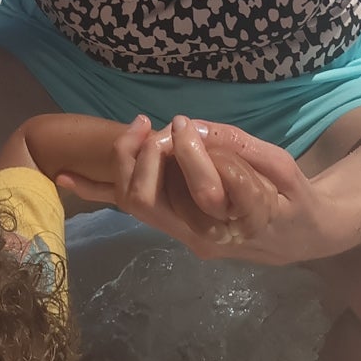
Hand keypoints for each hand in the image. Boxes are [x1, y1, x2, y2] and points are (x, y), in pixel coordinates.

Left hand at [60, 113, 333, 265]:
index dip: (193, 151)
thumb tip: (196, 129)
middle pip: (152, 200)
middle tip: (160, 126)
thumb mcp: (283, 167)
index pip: (207, 187)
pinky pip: (130, 209)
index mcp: (240, 222)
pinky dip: (97, 190)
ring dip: (126, 161)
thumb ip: (242, 150)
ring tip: (138, 128)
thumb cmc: (293, 199)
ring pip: (136, 202)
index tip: (189, 123)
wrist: (296, 237)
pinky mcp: (174, 226)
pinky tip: (65, 178)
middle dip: (146, 156)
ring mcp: (184, 235)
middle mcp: (203, 237)